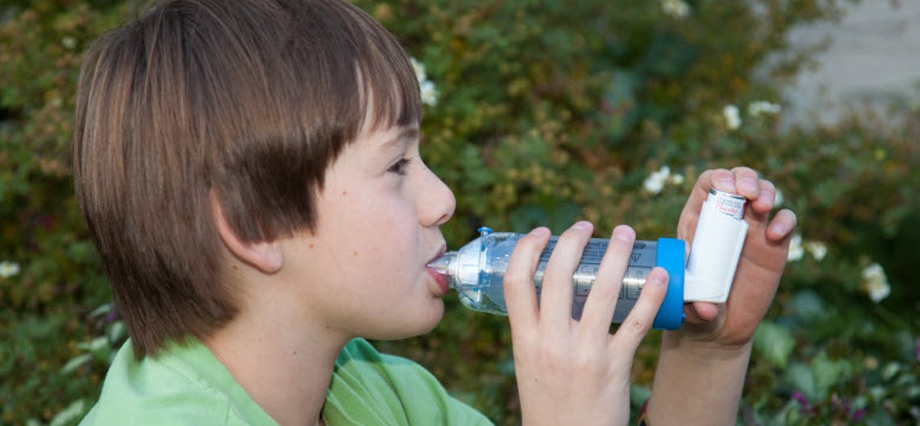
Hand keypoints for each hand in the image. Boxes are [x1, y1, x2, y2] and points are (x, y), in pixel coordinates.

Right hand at [504, 221, 669, 425]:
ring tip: (627, 233)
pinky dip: (650, 294)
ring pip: (601, 290)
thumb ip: (536, 332)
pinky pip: (636, 322)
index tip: (542, 232)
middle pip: (557, 275)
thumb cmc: (549, 406)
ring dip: (617, 254)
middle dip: (573, 240)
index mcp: (524, 340)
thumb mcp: (529, 366)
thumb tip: (547, 295)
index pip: (515, 282)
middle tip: (586, 226)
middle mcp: (551, 342)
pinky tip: (659, 275)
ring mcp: (585, 353)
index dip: (526, 249)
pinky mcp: (615, 365)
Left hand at [675, 167, 796, 346]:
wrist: (718, 325)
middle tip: (748, 193)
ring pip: (764, 193)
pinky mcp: (775, 245)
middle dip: (745, 178)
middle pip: (739, 180)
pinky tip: (776, 233)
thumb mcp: (685, 302)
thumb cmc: (694, 305)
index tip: (724, 187)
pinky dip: (785, 221)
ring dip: (766, 191)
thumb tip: (704, 307)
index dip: (718, 178)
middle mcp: (727, 218)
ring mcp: (753, 229)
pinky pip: (785, 222)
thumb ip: (691, 302)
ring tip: (761, 206)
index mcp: (699, 220)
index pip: (709, 184)